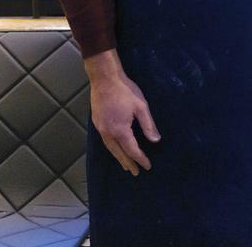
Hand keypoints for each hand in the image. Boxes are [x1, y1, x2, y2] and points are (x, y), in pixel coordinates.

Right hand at [84, 49, 159, 175]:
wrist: (104, 78)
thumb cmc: (125, 90)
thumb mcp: (141, 106)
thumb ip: (148, 125)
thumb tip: (155, 141)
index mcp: (120, 130)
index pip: (132, 150)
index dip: (140, 159)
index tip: (147, 166)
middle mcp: (108, 133)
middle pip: (119, 153)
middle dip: (128, 163)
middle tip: (135, 172)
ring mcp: (100, 128)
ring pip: (110, 148)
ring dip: (118, 157)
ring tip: (125, 164)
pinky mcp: (96, 122)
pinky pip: (105, 141)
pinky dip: (112, 148)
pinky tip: (115, 148)